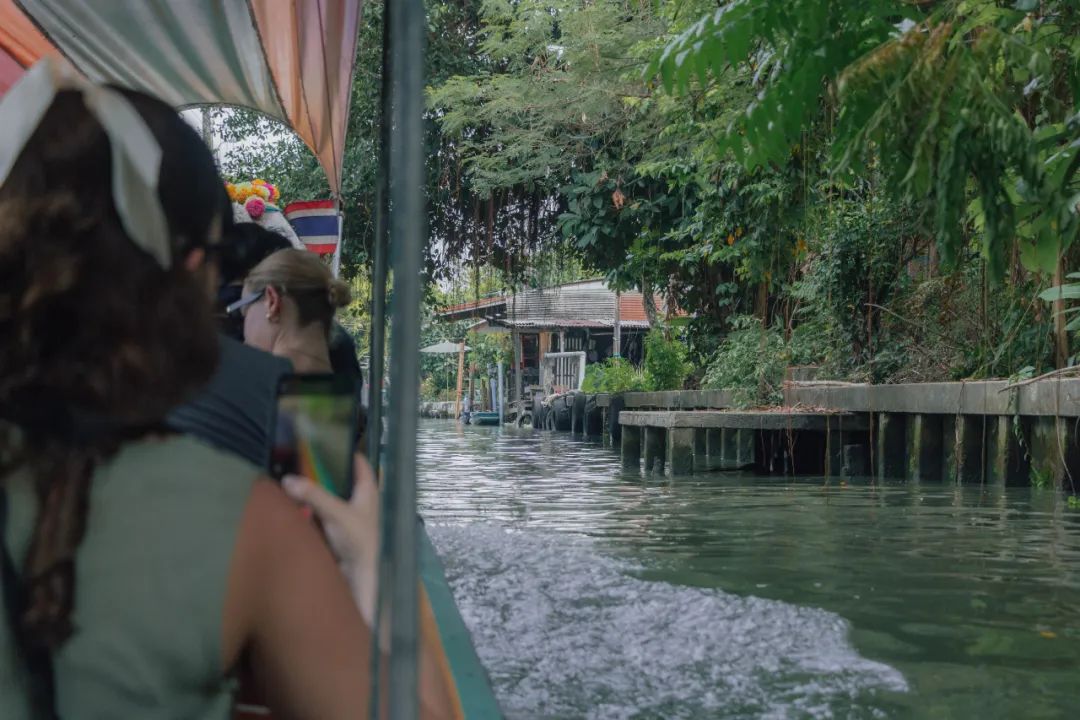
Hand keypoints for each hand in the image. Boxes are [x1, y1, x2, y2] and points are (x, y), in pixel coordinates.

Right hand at [283, 455, 379, 625]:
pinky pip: (322, 513)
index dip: (344, 450)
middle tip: (299, 459)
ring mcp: (348, 515)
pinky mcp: (338, 530)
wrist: (361, 575)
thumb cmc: (358, 539)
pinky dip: (311, 508)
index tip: (324, 440)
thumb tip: (287, 479)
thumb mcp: (336, 512)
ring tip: (293, 477)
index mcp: (367, 490)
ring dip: (314, 490)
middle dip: (321, 471)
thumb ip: (313, 495)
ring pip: (329, 496)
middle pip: (340, 479)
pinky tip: (295, 502)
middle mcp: (360, 500)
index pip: (358, 463)